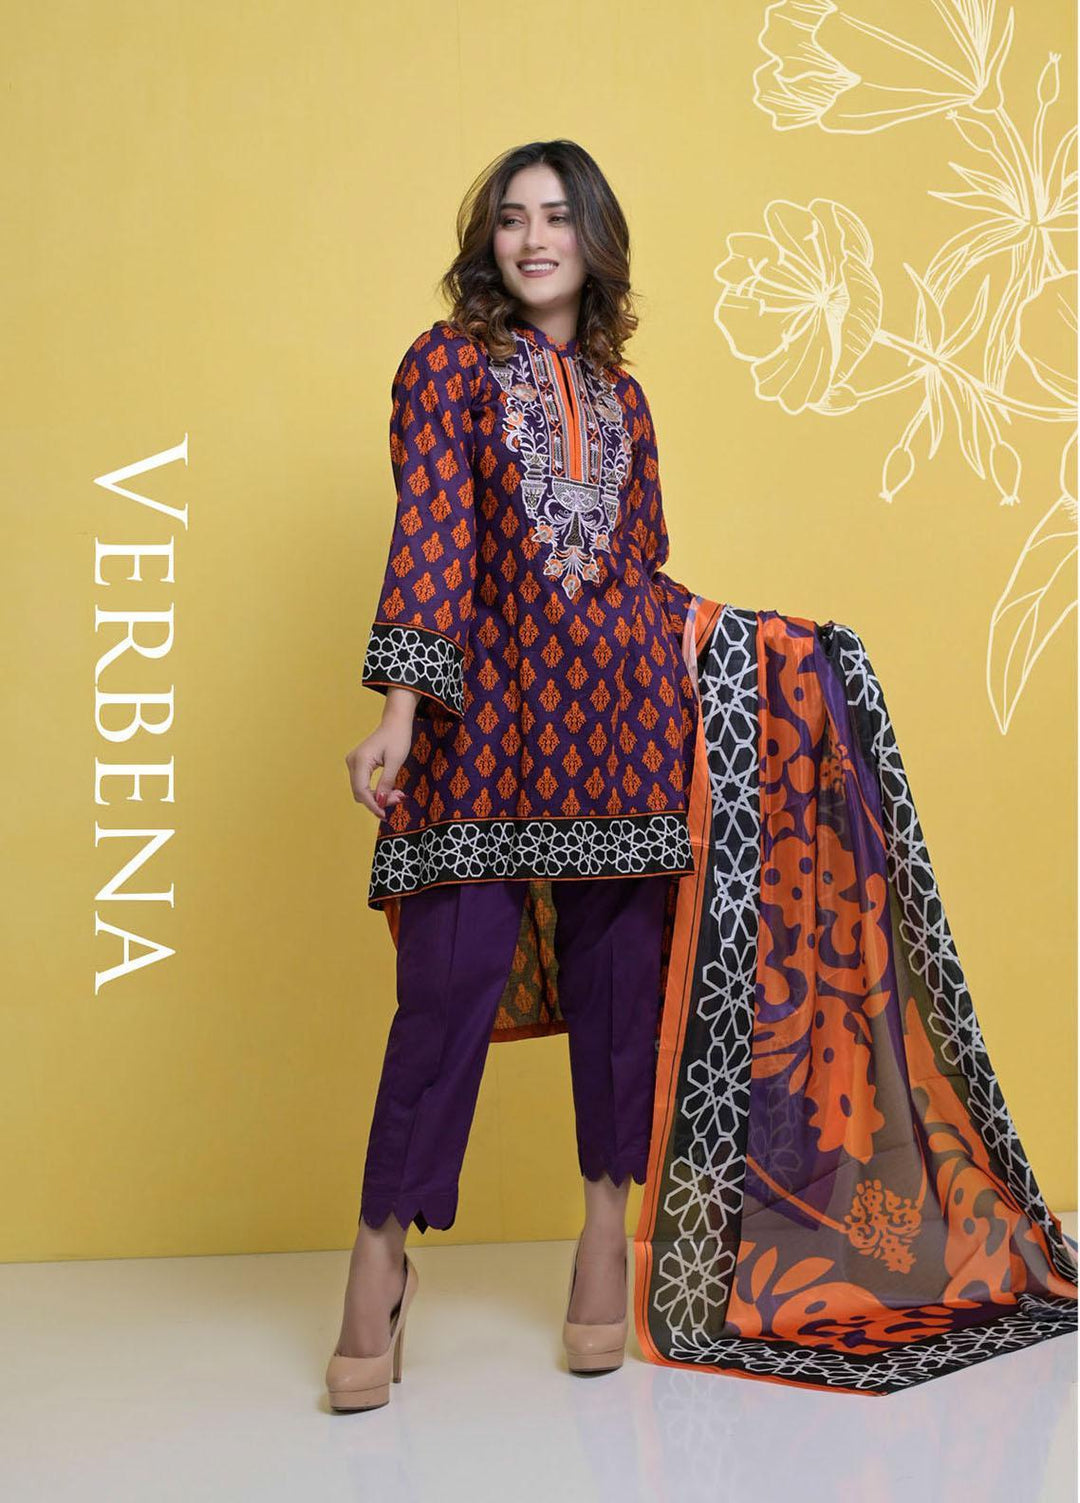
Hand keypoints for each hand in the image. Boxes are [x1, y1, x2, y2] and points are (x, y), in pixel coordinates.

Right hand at [346, 699, 415, 819]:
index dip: (373, 805)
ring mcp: (353, 763)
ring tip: (397, 794)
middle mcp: (352, 762)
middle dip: (378, 801)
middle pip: (360, 792)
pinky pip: (364, 783)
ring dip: (378, 796)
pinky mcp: (358, 764)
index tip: (385, 815)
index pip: (362, 791)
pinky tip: (390, 791)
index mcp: (360, 760)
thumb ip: (386, 782)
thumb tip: (380, 802)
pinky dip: (376, 790)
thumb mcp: (395, 761)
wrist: (395, 722)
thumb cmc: (397, 737)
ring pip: (362, 790)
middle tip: (399, 799)